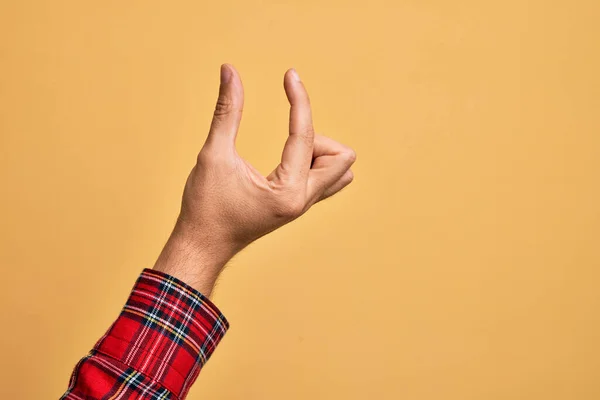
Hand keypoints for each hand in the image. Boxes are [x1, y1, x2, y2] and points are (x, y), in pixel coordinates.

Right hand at [154, 64, 355, 294]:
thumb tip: (230, 71)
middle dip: (316, 136)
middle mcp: (303, 201)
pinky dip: (313, 161)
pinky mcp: (298, 206)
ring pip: (339, 170)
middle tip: (282, 137)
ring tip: (284, 152)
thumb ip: (226, 111)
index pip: (306, 135)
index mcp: (288, 191)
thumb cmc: (205, 207)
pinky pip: (326, 179)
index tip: (289, 75)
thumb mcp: (213, 155)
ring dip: (318, 151)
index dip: (299, 100)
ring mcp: (303, 206)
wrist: (202, 245)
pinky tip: (285, 158)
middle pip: (342, 156)